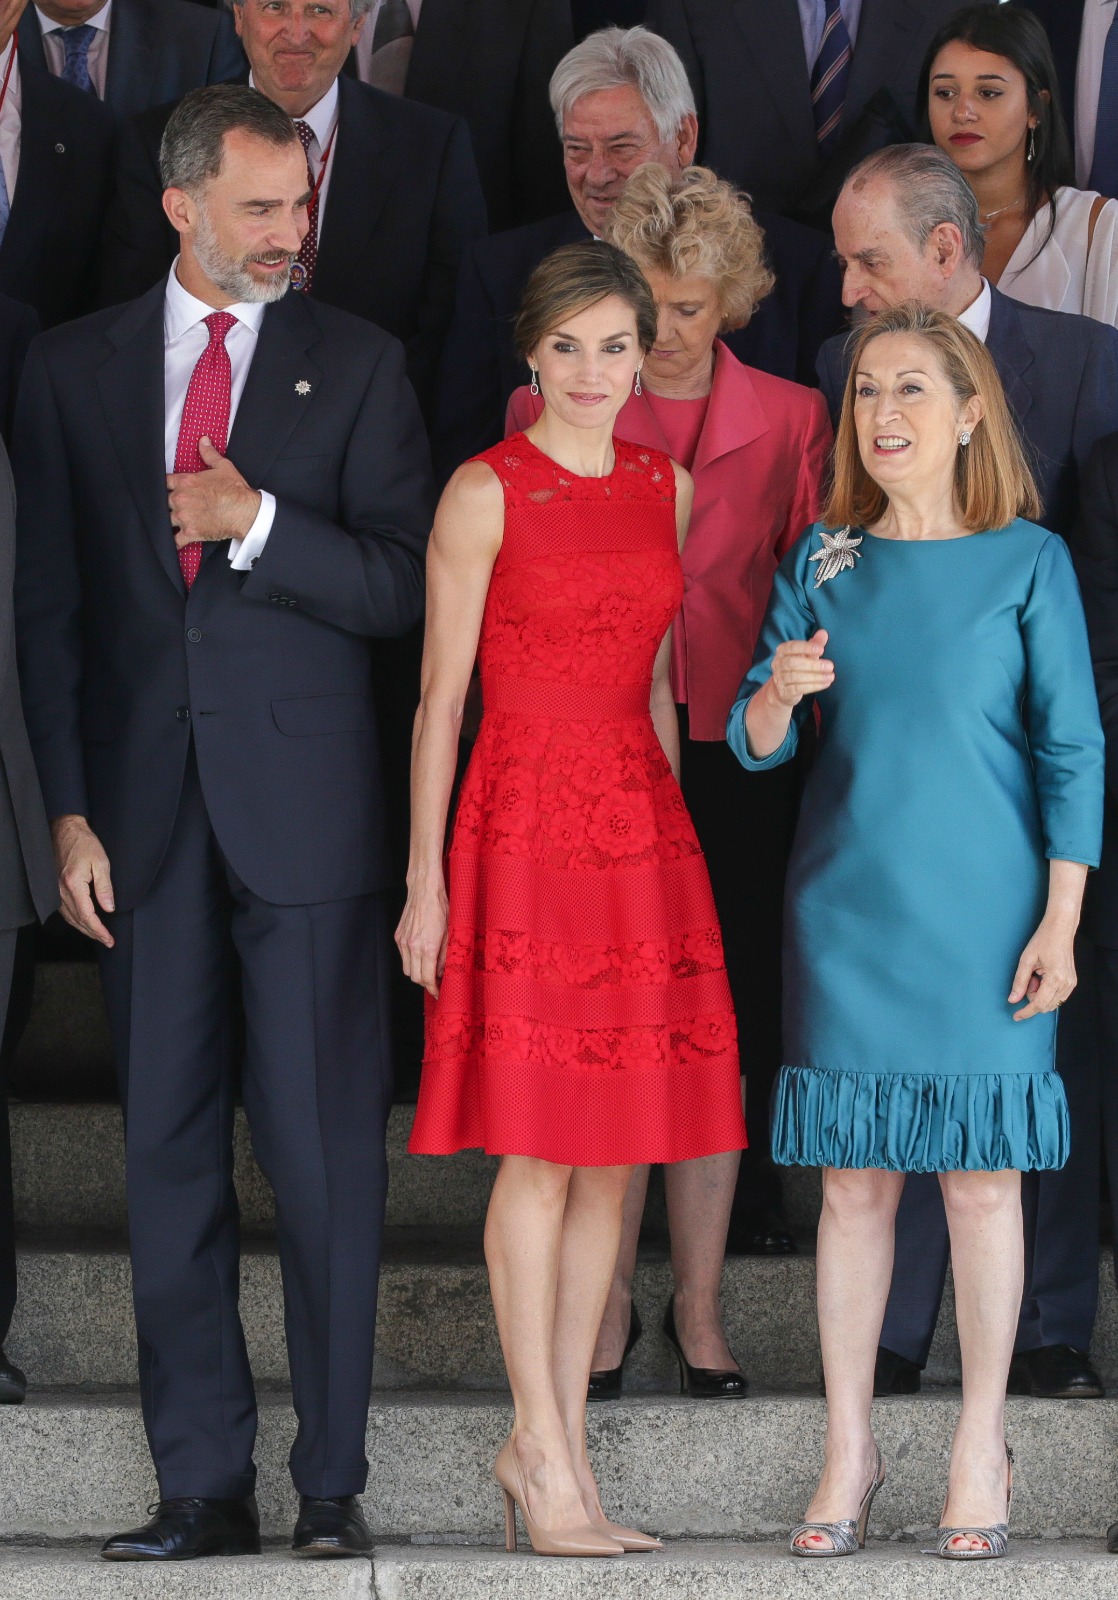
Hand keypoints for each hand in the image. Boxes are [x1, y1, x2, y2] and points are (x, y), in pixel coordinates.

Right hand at [52, 815, 114, 947]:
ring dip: (84, 929)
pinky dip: (75, 920)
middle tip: (107, 941)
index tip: (109, 938)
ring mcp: (55, 890)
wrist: (66, 830)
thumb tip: (109, 908)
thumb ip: (105, 888)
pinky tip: (84, 922)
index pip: (87, 915)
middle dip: (93, 933)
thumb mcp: (101, 863)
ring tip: (98, 935)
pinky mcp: (54, 888)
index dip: (98, 930)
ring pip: (69, 918)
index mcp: (73, 884)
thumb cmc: (85, 844)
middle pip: (77, 920)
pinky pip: (64, 910)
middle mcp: (61, 890)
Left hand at [167, 437, 260, 546]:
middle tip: (178, 506)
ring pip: (167, 520)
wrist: (246, 512)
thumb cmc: (235, 490)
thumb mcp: (223, 466)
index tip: (171, 489)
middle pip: (164, 501)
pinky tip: (175, 541)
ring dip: (171, 521)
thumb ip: (209, 453)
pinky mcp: (190, 533)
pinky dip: (175, 542)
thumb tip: (203, 440)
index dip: (168, 486)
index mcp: (186, 481)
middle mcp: (181, 499)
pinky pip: (175, 540)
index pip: (165, 482)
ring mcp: (184, 517)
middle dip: (170, 504)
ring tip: (176, 522)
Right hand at [395, 876, 448, 997]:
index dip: (433, 989)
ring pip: (407, 969)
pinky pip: (403, 957)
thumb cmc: (441, 908)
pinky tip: (421, 956)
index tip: (439, 993)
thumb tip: (443, 971)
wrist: (425, 890)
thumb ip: (446, 955)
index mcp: (427, 947)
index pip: (427, 979)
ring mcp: (403, 941)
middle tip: (437, 981)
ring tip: (429, 968)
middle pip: (415, 978)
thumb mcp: (451, 933)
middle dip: (426, 983)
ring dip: (417, 973)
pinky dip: (411, 961)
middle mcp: (412, 947)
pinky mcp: (398, 936)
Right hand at [769, 629, 834, 707]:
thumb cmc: (796, 667)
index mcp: (782, 651)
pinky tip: (825, 684)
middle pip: (793, 663)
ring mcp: (779, 679)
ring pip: (795, 677)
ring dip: (815, 677)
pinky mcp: (784, 692)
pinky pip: (798, 688)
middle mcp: (778, 664)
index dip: (806, 648)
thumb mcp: (805, 654)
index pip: (792, 647)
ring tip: (831, 676)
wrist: (781, 690)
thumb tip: (823, 632)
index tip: (821, 650)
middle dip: (813, 665)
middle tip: (830, 666)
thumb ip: (814, 643)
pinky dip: (813, 686)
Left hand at [1009, 916, 1076, 1019]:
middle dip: (1032, 996)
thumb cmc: (1043, 941)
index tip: (1016, 1017)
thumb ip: (1019, 982)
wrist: (1060, 929)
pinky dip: (1046, 991)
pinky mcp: (1072, 982)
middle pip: (1045, 1006)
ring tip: (1037, 974)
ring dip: (1040, 994)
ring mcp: (1071, 984)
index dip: (1026, 1012)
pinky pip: (1057, 996)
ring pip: (1051, 1002)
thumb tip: (1012, 1000)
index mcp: (1055, 979)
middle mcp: (1066, 984)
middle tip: (1030, 977)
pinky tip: (1043, 976)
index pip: (1039, 1004)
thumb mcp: (1026, 960)